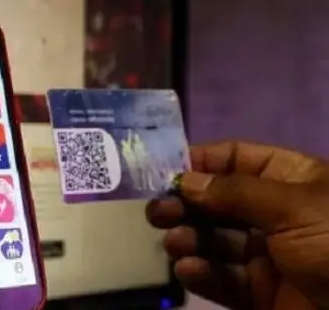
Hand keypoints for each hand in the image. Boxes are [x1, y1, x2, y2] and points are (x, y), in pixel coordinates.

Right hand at [146, 142, 328, 309]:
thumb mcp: (294, 206)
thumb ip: (235, 191)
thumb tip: (187, 181)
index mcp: (293, 180)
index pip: (238, 159)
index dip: (201, 161)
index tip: (163, 170)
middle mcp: (277, 215)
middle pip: (219, 201)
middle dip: (186, 203)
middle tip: (157, 210)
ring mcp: (269, 256)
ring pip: (215, 241)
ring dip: (188, 238)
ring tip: (174, 241)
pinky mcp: (261, 294)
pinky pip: (223, 279)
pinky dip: (201, 273)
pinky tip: (189, 269)